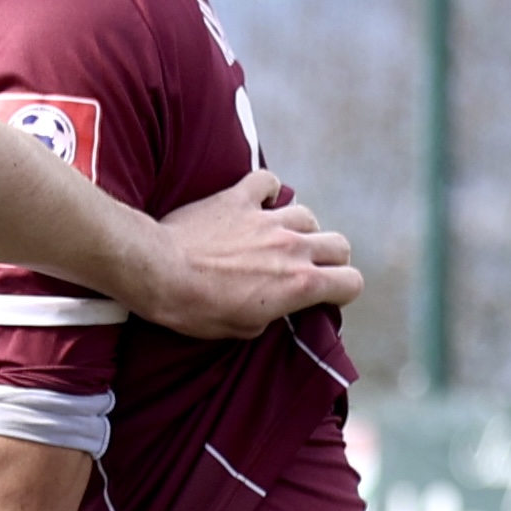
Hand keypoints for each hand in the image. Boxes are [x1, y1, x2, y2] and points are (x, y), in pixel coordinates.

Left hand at [135, 169, 363, 339]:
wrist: (159, 273)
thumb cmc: (197, 309)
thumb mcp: (244, 328)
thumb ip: (273, 312)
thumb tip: (277, 303)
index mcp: (300, 284)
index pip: (352, 282)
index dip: (343, 290)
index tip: (326, 294)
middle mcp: (293, 247)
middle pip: (339, 244)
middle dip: (330, 258)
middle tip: (308, 267)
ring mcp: (267, 219)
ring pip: (306, 214)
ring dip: (298, 228)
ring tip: (278, 238)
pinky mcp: (238, 199)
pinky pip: (266, 182)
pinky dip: (266, 190)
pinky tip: (258, 200)